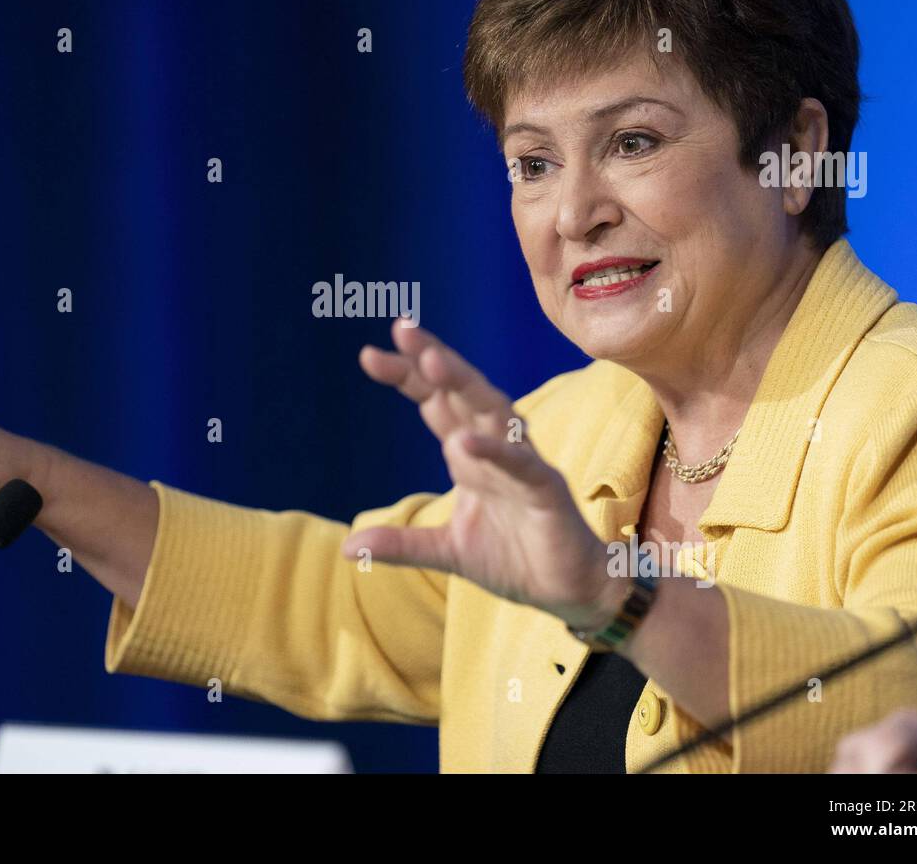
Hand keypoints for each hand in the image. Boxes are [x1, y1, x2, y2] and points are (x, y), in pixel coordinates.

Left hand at [341, 318, 616, 626]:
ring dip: (464, 384)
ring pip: (493, 411)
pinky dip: (495, 451)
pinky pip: (520, 464)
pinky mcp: (546, 490)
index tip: (370, 354)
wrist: (570, 588)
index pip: (435, 401)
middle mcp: (494, 446)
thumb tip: (347, 548)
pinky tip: (464, 442)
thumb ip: (402, 544)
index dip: (408, 375)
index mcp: (469, 453)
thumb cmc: (514, 558)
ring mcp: (522, 464)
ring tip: (432, 360)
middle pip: (461, 391)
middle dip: (432, 358)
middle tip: (401, 328)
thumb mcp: (447, 551)